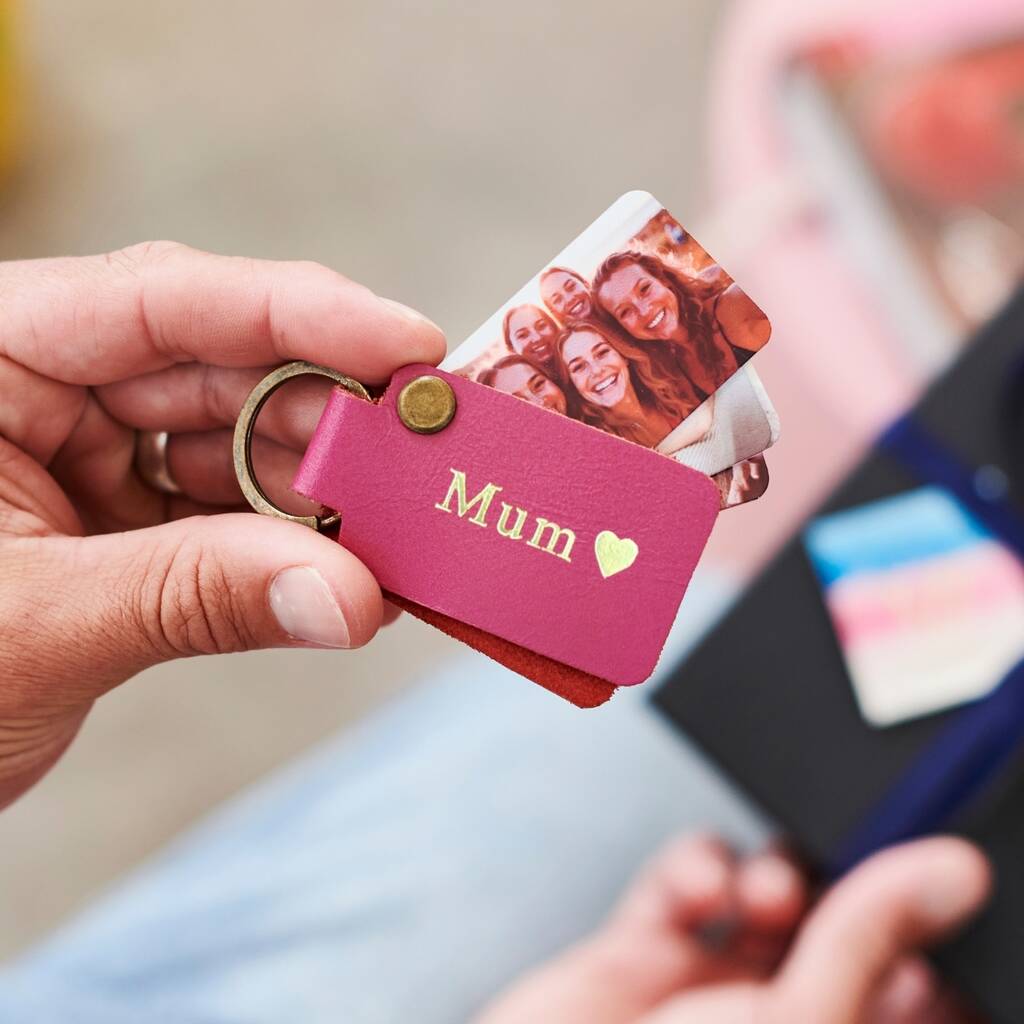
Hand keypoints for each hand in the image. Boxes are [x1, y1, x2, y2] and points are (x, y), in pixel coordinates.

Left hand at [0, 241, 444, 808]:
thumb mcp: (31, 627)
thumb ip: (194, 597)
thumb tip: (353, 599)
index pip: (156, 300)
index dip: (296, 312)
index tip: (406, 342)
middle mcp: (42, 389)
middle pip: (219, 370)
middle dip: (327, 417)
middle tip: (423, 458)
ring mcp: (86, 457)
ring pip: (236, 445)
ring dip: (322, 487)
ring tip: (397, 526)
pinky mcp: (122, 523)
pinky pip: (227, 514)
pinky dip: (291, 544)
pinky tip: (349, 567)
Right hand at [477, 834, 990, 1023]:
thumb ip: (865, 937)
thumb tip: (956, 870)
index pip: (913, 982)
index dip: (919, 934)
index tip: (927, 884)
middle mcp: (776, 1020)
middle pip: (838, 924)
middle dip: (836, 890)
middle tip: (832, 879)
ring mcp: (709, 990)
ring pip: (764, 894)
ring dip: (769, 873)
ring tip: (763, 891)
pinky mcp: (644, 953)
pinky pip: (683, 880)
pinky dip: (694, 865)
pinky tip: (697, 885)